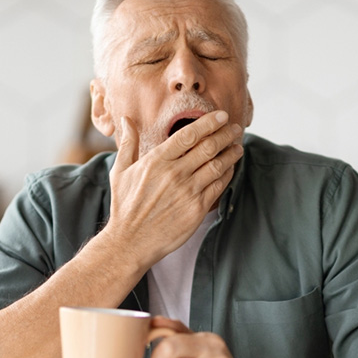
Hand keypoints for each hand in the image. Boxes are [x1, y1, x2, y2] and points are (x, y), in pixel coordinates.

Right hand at [104, 111, 243, 267]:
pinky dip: (227, 174)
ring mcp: (188, 192)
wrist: (131, 241)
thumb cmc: (124, 206)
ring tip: (238, 146)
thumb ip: (128, 143)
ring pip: (217, 165)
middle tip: (235, 128)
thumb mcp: (120, 171)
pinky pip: (218, 186)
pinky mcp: (197, 209)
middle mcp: (175, 174)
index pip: (189, 135)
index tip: (221, 116)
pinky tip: (230, 168)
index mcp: (157, 161)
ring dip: (231, 153)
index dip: (209, 123)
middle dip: (225, 134)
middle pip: (208, 147)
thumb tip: (126, 119)